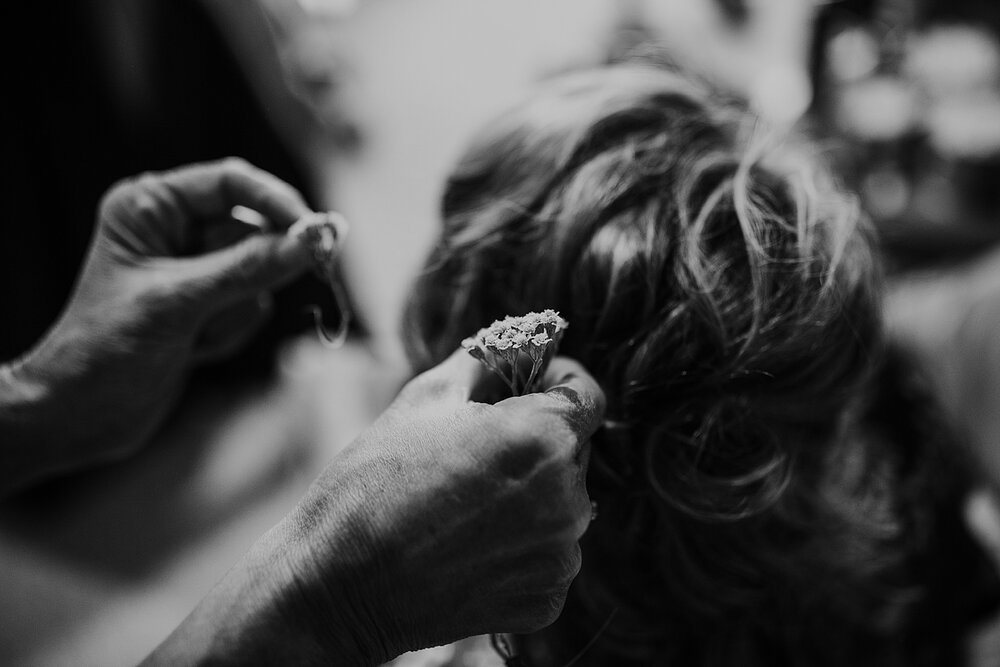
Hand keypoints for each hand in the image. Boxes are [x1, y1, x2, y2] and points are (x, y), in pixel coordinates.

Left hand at [1, 158, 312, 489]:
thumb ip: (247, 270)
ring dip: (235, 310)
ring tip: (193, 336)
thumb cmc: (104, 351)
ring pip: (259, 271)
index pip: (231, 183)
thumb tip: (310, 242)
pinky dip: (233, 330)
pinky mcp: (208, 303)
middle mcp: (174, 229)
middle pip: (253, 227)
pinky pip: (253, 304)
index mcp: (150, 206)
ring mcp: (194, 268)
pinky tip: (195, 350)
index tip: (316, 232)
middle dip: (253, 272)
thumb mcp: (178, 304)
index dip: (277, 203)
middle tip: (250, 299)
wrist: (82, 417)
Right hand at [143, 349, 605, 665]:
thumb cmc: (375, 482)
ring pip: (562, 505)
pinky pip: (547, 555)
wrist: (338, 586)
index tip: (523, 391)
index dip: (556, 384)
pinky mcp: (547, 601)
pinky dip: (518, 548)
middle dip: (535, 443)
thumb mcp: (427, 396)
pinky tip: (467, 548)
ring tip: (462, 507)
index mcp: (542, 438)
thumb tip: (525, 341)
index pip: (587, 394)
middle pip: (573, 452)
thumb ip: (490, 360)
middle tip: (471, 455)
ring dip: (529, 497)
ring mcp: (560, 557)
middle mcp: (568, 500)